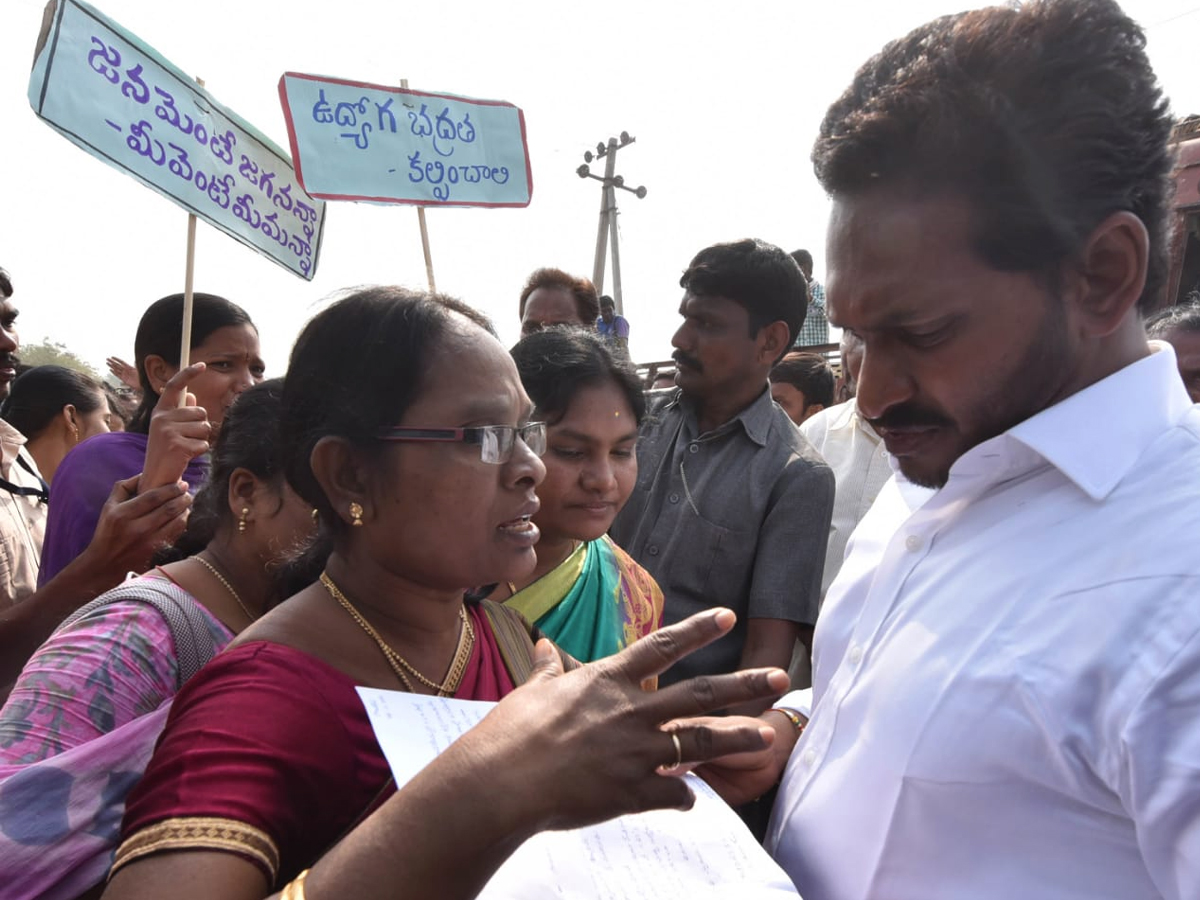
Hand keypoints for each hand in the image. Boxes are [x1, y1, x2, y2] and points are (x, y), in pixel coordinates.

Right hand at [77, 474, 192, 580]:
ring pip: (178, 521)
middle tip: (188, 492)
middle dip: (183, 497)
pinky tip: (182, 516)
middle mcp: (137, 528)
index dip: (171, 488)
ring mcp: (149, 542)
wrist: (105, 565)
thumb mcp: (108, 507)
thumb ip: (124, 487)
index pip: (154, 497)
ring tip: (186, 503)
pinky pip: (177, 533)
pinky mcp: (157, 552)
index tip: (182, 484)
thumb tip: (144, 474)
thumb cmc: (108, 531)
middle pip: (169, 508)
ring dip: (186, 510)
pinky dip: (183, 523)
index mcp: (122, 515)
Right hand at [105, 355, 140, 390]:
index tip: (112, 356)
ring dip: (112, 366)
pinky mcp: (123, 379)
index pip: (122, 362)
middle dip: (112, 362)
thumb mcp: (139, 370)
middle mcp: (126, 370)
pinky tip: (110, 370)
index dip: (117, 359)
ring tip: (107, 363)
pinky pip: (118, 375)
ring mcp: (124, 374)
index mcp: (129, 367)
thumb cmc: (142, 377)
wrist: (142, 384)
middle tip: (107, 359)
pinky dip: (114, 372)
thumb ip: (136, 365)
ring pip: (116, 369)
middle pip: (118, 365)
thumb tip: (135, 360)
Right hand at [141, 363, 210, 490]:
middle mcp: (161, 418)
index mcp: (160, 411)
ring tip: (186, 449)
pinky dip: (200, 452)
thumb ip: (181, 413)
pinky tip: (186, 457)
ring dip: (201, 440)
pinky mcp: (177, 445)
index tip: (202, 365)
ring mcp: (168, 431)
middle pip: (201, 412)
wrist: (155, 478)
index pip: (174, 386)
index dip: (188, 373)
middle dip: (201, 427)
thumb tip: (193, 396)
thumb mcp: (170, 429)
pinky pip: (204, 444)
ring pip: (205, 428)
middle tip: (187, 440)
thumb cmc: (166, 453)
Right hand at [450, 609, 788, 834]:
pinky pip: (670, 794)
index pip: (662, 647)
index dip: (698, 630)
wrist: (501, 781)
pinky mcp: (631, 791)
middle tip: (779, 676)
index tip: (727, 616)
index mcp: (607, 680)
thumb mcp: (533, 691)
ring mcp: (634, 752)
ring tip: (768, 734)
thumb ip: (548, 668)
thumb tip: (543, 645)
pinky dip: (682, 796)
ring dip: (736, 737)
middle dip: (743, 684)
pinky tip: (689, 800)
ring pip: (698, 741)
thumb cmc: (511, 733)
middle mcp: (629, 711)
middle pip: (698, 692)